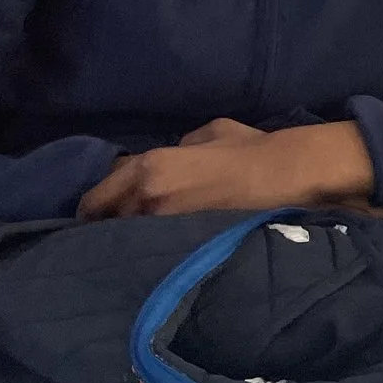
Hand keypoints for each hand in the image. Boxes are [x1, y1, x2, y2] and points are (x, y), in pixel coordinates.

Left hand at [78, 119, 379, 220]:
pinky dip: (153, 247)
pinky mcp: (182, 248)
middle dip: (109, 223)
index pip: (95, 198)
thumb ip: (180, 145)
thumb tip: (173, 155)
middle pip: (106, 222)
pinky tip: (162, 249)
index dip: (97, 204)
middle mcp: (144, 201)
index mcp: (147, 169)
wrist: (287, 178)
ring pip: (129, 239)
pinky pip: (153, 249)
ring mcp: (162, 228)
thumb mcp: (210, 132)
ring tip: (143, 239)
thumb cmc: (250, 150)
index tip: (103, 210)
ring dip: (131, 237)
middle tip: (121, 225)